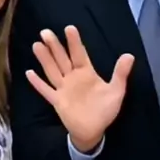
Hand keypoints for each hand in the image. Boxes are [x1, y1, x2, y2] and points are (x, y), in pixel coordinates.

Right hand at [26, 26, 134, 151]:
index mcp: (86, 73)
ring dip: (45, 59)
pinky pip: (46, 90)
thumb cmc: (105, 110)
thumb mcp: (116, 91)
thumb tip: (130, 55)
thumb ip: (120, 73)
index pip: (79, 54)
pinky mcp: (57, 101)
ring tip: (37, 45)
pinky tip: (29, 73)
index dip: (74, 42)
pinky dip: (37, 83)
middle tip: (46, 32)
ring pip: (52, 70)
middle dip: (54, 46)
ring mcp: (63, 89)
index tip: (69, 28)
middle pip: (62, 59)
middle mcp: (73, 78)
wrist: (94, 131)